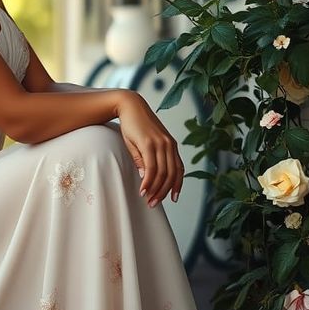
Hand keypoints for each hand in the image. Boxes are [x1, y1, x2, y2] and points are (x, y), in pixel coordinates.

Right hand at [114, 93, 182, 207]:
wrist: (129, 106)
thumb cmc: (136, 125)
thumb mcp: (144, 144)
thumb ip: (147, 160)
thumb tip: (146, 177)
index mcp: (171, 145)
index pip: (179, 170)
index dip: (177, 186)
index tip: (173, 198)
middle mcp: (169, 145)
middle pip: (171, 175)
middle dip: (164, 192)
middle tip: (154, 203)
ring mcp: (160, 144)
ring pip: (162, 174)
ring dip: (156, 190)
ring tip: (148, 200)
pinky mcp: (149, 143)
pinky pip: (152, 168)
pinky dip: (148, 181)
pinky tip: (143, 189)